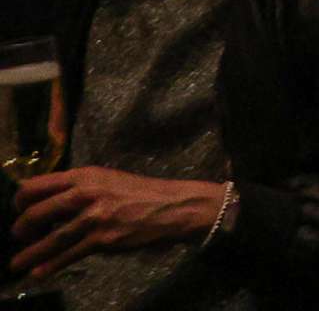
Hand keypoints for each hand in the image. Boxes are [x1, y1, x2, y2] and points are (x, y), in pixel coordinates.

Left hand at [11, 170, 229, 277]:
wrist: (172, 206)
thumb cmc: (138, 193)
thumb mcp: (106, 180)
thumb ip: (77, 188)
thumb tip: (46, 203)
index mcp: (85, 175)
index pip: (37, 185)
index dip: (20, 200)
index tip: (19, 210)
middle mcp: (86, 193)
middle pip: (37, 212)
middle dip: (22, 229)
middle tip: (19, 236)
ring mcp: (94, 217)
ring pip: (50, 239)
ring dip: (29, 253)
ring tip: (16, 263)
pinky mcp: (103, 239)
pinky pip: (69, 254)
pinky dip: (51, 265)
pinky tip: (39, 272)